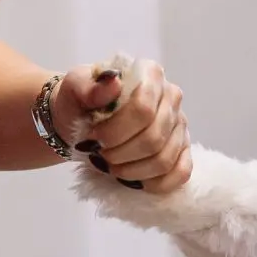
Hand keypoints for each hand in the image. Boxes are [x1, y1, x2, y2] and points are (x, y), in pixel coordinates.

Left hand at [51, 58, 191, 192]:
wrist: (84, 120)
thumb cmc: (80, 101)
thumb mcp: (74, 88)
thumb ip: (88, 86)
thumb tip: (113, 81)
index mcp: (150, 73)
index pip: (143, 109)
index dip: (116, 131)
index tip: (94, 138)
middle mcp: (171, 96)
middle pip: (154, 138)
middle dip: (120, 154)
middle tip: (100, 154)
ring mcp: (179, 124)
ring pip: (164, 159)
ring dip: (132, 171)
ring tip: (111, 166)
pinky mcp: (182, 148)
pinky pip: (181, 173)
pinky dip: (157, 184)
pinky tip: (136, 182)